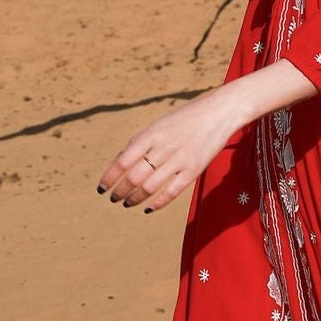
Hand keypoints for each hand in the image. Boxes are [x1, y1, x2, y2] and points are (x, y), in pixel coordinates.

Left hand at [96, 85, 246, 213]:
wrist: (219, 112)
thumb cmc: (187, 118)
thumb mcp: (160, 124)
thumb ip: (142, 142)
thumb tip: (121, 160)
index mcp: (151, 134)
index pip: (122, 161)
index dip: (109, 177)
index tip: (101, 188)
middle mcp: (162, 148)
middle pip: (134, 177)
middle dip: (120, 192)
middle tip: (114, 198)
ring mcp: (179, 160)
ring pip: (149, 187)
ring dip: (135, 199)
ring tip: (128, 203)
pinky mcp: (194, 170)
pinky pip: (172, 192)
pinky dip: (158, 203)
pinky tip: (149, 208)